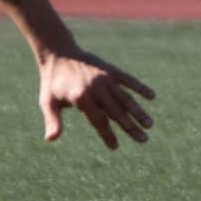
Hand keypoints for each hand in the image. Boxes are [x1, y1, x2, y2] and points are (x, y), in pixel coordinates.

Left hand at [37, 48, 155, 148]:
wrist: (58, 53)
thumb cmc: (52, 82)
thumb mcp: (47, 102)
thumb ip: (53, 120)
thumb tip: (50, 139)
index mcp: (81, 98)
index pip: (98, 121)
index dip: (107, 135)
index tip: (115, 147)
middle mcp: (96, 89)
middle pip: (117, 112)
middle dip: (131, 127)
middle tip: (144, 140)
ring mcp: (105, 79)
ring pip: (125, 98)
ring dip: (138, 112)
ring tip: (149, 124)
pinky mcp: (110, 70)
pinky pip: (128, 80)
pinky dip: (140, 87)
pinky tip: (152, 96)